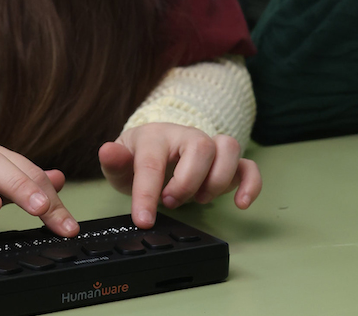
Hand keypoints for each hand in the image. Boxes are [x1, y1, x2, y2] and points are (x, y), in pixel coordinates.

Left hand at [99, 124, 261, 228]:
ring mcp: (210, 146)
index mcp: (156, 136)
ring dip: (216, 180)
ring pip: (228, 148)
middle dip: (187, 182)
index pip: (153, 162)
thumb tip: (107, 151)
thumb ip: (114, 161)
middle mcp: (187, 136)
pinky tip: (241, 204)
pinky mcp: (227, 162)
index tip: (143, 220)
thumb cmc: (139, 158)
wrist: (157, 148)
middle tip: (170, 202)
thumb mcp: (120, 163)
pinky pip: (248, 165)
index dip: (147, 193)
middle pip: (200, 147)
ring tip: (199, 199)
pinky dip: (250, 184)